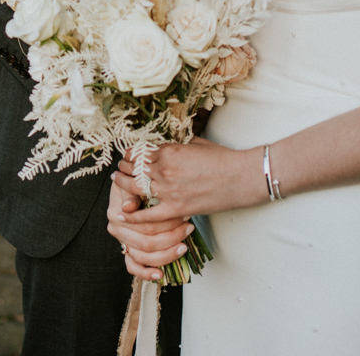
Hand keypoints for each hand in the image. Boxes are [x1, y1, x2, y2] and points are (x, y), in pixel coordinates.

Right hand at [106, 178, 192, 279]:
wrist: (128, 184)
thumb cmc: (134, 181)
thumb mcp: (133, 180)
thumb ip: (131, 191)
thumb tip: (128, 207)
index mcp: (117, 214)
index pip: (145, 225)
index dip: (166, 222)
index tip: (184, 214)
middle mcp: (117, 231)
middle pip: (147, 242)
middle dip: (172, 237)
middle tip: (189, 227)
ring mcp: (122, 242)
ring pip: (144, 257)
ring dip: (167, 254)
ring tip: (184, 246)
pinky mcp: (126, 252)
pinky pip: (133, 267)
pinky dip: (146, 273)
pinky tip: (160, 275)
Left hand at [111, 139, 265, 221]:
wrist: (241, 177)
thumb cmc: (222, 158)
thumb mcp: (196, 143)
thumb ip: (177, 144)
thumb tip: (166, 144)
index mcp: (169, 151)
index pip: (140, 152)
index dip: (131, 153)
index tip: (128, 155)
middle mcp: (165, 169)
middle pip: (134, 168)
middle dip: (124, 167)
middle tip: (120, 167)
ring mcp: (169, 190)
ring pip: (136, 187)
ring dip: (123, 183)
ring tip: (118, 180)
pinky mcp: (177, 208)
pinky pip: (149, 215)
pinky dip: (135, 216)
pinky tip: (124, 214)